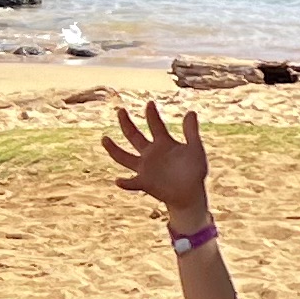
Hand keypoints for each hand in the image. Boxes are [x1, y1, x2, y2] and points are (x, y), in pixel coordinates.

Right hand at [105, 99, 210, 218]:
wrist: (191, 194)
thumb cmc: (194, 172)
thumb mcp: (195, 149)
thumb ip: (191, 132)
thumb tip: (190, 112)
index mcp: (163, 143)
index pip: (155, 125)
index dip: (152, 114)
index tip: (150, 103)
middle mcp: (151, 154)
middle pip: (134, 136)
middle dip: (126, 124)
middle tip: (120, 110)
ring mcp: (145, 168)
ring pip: (124, 157)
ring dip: (113, 149)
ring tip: (104, 139)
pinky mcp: (145, 183)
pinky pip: (131, 182)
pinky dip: (125, 183)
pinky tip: (118, 180)